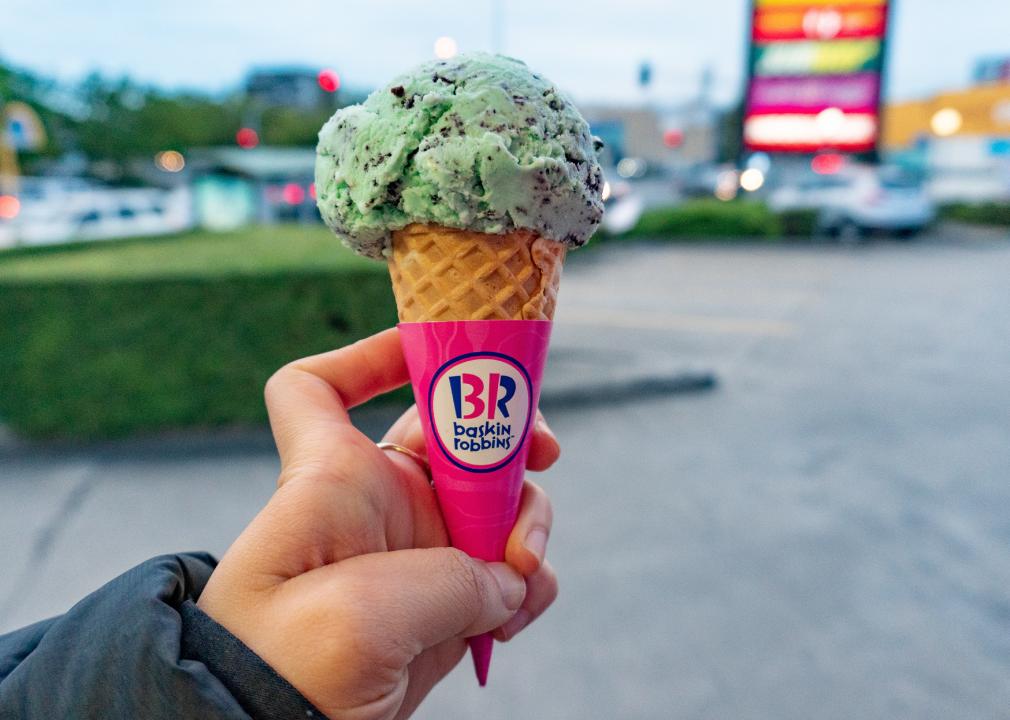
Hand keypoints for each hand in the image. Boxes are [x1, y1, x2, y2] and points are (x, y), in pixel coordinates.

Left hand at [197, 329, 559, 719]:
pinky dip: (529, 585)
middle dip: (507, 437)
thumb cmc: (286, 668)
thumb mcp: (368, 614)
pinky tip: (519, 612)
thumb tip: (508, 580)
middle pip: (454, 433)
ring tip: (523, 573)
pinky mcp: (444, 604)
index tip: (431, 349)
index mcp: (333, 478)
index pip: (318, 388)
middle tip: (543, 455)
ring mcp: (417, 552)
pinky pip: (506, 571)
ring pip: (495, 501)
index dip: (366, 354)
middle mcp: (376, 503)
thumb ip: (455, 580)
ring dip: (529, 524)